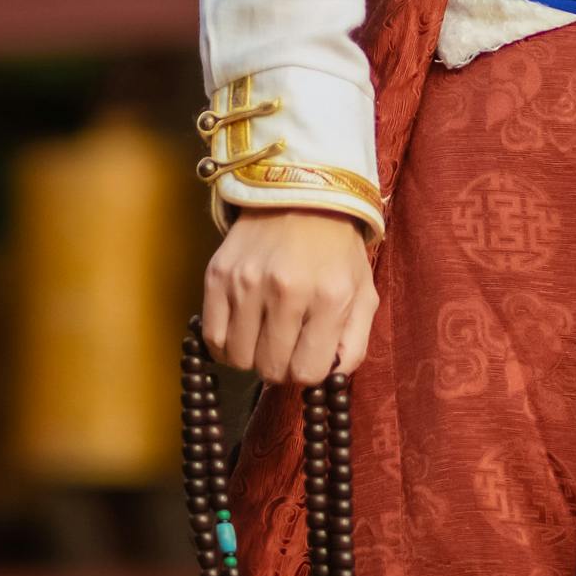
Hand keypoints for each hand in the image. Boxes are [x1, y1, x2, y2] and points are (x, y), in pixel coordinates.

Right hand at [201, 208, 378, 384]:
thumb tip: (329, 379)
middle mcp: (286, 291)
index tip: (307, 355)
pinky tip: (240, 331)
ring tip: (263, 335)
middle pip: (270, 369)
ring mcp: (246, 282)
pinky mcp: (217, 275)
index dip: (306, 372)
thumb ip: (354, 344)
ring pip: (238, 358)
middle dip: (280, 366)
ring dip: (251, 356)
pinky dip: (225, 344)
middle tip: (285, 345)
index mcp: (329, 297)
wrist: (300, 195)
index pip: (306, 373)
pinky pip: (212, 337)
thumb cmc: (336, 251)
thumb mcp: (363, 293)